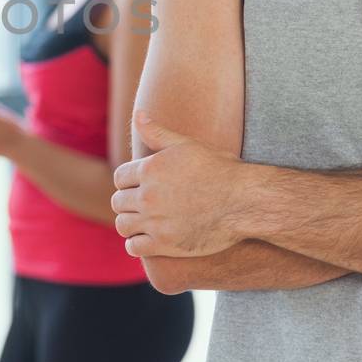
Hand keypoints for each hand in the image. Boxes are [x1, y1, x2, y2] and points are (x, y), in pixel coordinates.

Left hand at [111, 110, 247, 258]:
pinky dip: (136, 243)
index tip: (140, 185)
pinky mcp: (165, 244)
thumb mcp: (187, 145)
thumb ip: (157, 132)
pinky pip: (134, 247)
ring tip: (142, 221)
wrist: (244, 201)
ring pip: (122, 225)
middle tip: (143, 204)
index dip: (129, 181)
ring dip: (130, 222)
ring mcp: (156, 222)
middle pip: (118, 201)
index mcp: (149, 169)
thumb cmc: (219, 169)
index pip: (119, 178)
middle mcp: (148, 196)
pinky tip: (147, 238)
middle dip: (128, 201)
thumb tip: (138, 114)